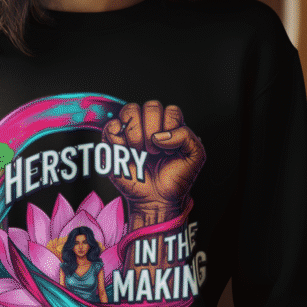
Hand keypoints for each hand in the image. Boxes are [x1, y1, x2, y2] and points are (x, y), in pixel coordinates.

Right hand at [102, 101, 205, 216]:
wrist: (158, 200)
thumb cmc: (176, 179)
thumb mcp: (195, 157)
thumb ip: (187, 136)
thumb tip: (160, 135)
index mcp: (170, 126)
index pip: (171, 110)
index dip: (170, 128)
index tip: (169, 150)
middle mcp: (150, 125)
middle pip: (151, 106)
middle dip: (153, 130)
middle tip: (154, 151)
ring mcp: (131, 132)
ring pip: (130, 110)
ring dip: (136, 132)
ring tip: (140, 151)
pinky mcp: (114, 142)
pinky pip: (111, 126)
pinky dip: (118, 139)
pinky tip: (127, 152)